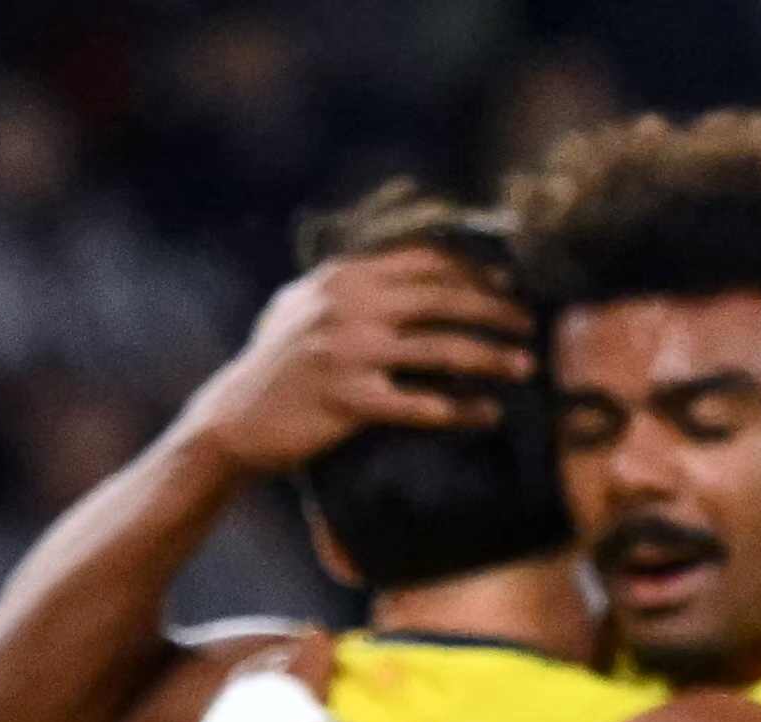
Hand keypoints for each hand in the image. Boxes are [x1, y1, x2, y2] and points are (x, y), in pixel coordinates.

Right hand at [182, 248, 534, 473]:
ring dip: (491, 357)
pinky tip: (487, 415)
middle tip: (529, 326)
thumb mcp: (301, 306)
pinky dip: (460, 410)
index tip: (508, 287)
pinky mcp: (348, 400)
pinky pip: (420, 403)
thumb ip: (347, 284)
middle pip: (443, 299)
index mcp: (343, 278)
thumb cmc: (271, 366)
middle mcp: (349, 306)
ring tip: (524, 367)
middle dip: (495, 311)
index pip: (425, 261)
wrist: (232, 421)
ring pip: (441, 348)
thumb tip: (400, 268)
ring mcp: (348, 352)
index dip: (474, 271)